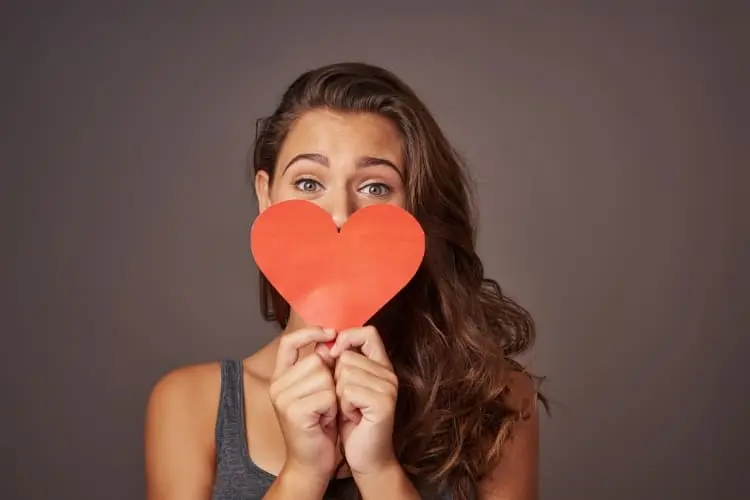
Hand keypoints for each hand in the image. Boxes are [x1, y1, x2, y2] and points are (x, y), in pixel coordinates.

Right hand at [268, 327, 338, 483]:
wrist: (312, 461)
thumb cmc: (318, 424)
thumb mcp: (317, 389)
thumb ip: (319, 366)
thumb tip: (328, 342)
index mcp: (280, 377)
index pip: (288, 342)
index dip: (309, 333)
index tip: (330, 333)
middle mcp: (277, 385)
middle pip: (316, 360)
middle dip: (330, 379)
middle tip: (325, 402)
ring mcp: (283, 398)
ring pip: (324, 376)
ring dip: (333, 395)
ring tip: (325, 411)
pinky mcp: (294, 411)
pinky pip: (327, 395)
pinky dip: (333, 408)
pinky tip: (325, 420)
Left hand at [329, 326, 398, 476]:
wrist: (366, 457)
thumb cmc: (352, 423)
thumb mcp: (342, 388)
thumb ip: (337, 364)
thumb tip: (321, 344)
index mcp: (381, 366)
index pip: (368, 333)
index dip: (347, 338)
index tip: (334, 353)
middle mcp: (388, 373)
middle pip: (348, 357)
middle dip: (336, 380)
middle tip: (347, 402)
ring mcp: (388, 387)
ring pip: (345, 373)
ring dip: (339, 395)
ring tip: (349, 410)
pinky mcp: (383, 402)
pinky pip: (348, 390)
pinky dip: (343, 406)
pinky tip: (352, 417)